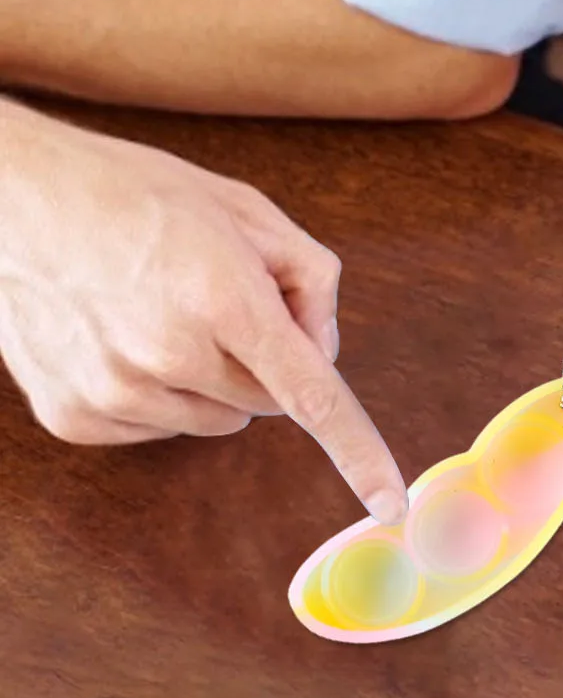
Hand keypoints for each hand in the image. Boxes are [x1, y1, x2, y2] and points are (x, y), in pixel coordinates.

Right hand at [0, 106, 408, 524]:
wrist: (24, 200)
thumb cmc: (143, 195)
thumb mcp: (250, 212)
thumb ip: (310, 280)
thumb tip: (323, 353)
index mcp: (225, 300)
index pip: (310, 394)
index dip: (357, 450)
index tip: (389, 502)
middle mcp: (169, 357)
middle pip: (267, 402)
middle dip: (265, 359)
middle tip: (222, 298)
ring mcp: (115, 393)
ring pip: (217, 419)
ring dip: (213, 377)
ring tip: (166, 310)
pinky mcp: (74, 418)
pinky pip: (160, 426)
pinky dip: (162, 391)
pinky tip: (128, 335)